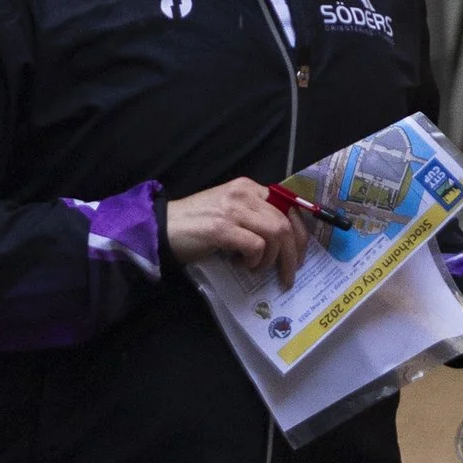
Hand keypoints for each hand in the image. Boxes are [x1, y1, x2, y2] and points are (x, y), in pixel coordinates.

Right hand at [164, 178, 304, 290]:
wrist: (162, 227)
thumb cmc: (196, 224)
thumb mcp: (230, 212)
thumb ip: (254, 216)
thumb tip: (283, 240)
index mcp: (248, 188)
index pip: (288, 206)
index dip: (300, 233)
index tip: (299, 254)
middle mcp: (244, 193)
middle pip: (285, 222)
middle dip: (292, 254)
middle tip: (288, 274)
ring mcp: (232, 209)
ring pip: (275, 233)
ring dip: (272, 259)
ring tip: (257, 269)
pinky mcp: (221, 227)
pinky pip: (256, 245)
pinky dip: (255, 261)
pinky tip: (242, 265)